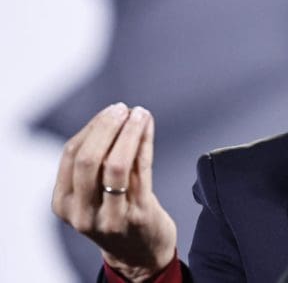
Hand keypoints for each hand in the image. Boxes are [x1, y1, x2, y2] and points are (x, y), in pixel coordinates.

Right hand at [52, 103, 177, 281]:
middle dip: (107, 127)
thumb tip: (111, 116)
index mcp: (64, 203)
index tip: (112, 110)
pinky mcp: (138, 214)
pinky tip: (148, 128)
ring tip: (140, 114)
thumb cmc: (116, 213)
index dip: (93, 127)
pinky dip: (144, 143)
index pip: (71, 154)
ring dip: (129, 133)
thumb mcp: (92, 194)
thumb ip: (93, 163)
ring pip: (115, 164)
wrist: (140, 254)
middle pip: (88, 159)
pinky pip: (141, 171)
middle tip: (123, 109)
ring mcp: (110, 216)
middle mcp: (82, 212)